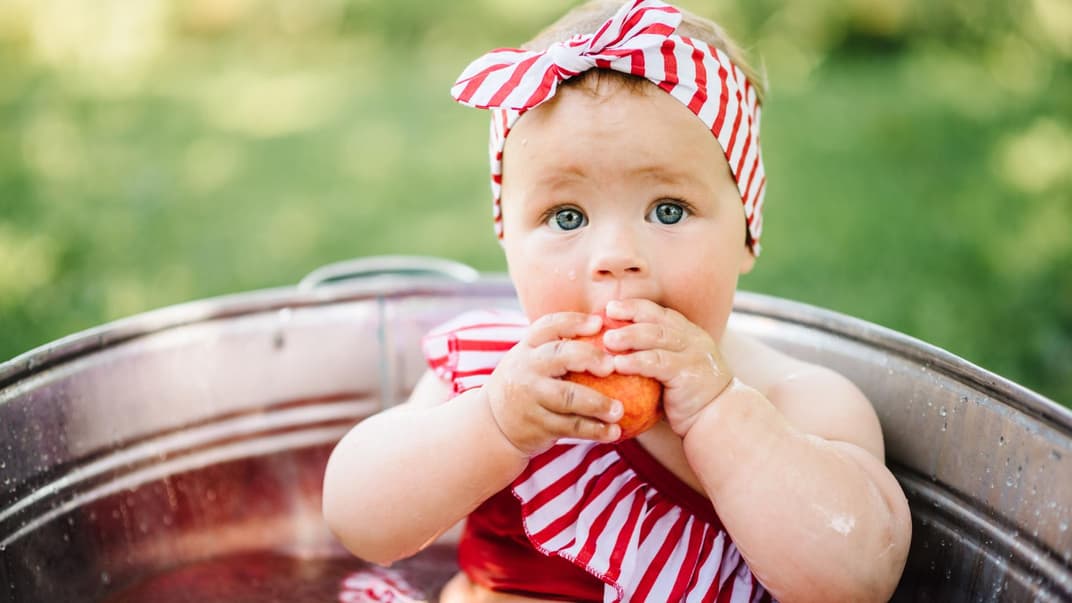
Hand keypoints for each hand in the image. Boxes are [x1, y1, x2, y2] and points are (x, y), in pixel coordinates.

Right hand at [484, 312, 624, 455]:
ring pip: (568, 397)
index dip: (574, 322)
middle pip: (559, 356)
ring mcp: (531, 397)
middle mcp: (527, 368)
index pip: (549, 326)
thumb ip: (559, 347)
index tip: (599, 323)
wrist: (494, 423)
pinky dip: (595, 430)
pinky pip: (571, 427)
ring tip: (619, 410)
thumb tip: (610, 331)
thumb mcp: (532, 359)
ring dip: (597, 404)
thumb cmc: (528, 383)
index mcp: (528, 347)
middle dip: (589, 358)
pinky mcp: (538, 425)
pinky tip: (614, 431)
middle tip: (613, 365)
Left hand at [601, 299, 734, 435]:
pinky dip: (636, 362)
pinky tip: (618, 365)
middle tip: (606, 314)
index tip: (611, 307)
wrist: (719, 420)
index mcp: (689, 334)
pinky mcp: (688, 374)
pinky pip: (658, 363)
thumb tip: (615, 352)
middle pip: (656, 320)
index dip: (635, 307)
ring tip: (607, 340)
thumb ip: (656, 356)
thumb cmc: (689, 399)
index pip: (660, 313)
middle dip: (630, 313)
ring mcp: (692, 355)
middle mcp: (693, 339)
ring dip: (629, 336)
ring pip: (657, 337)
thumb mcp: (676, 370)